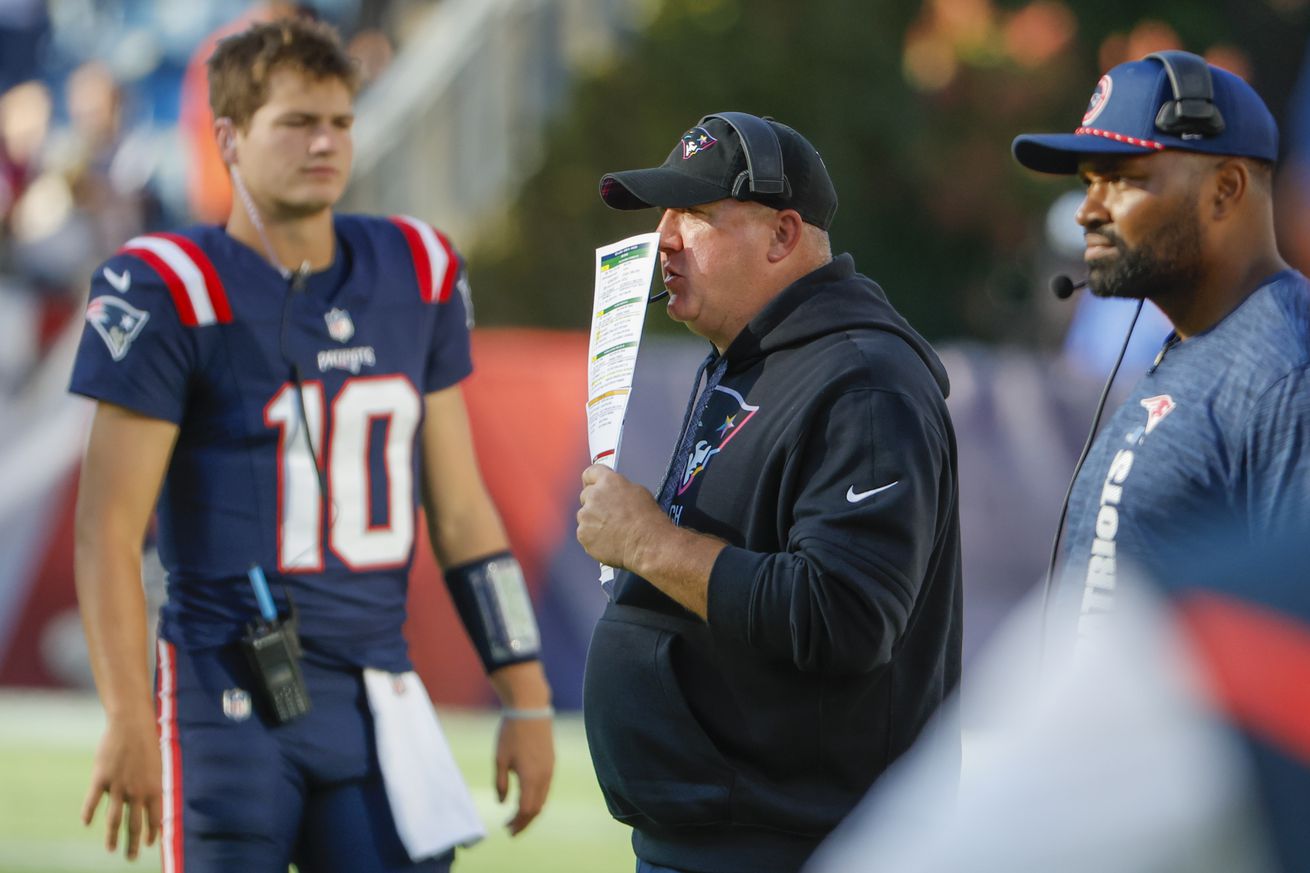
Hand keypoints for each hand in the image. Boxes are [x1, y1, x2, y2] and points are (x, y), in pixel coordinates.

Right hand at [82, 713, 161, 859]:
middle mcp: (137, 790)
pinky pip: (93, 801)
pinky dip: (88, 813)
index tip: (148, 845)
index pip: (155, 818)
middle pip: (135, 824)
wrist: (132, 724)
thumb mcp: (157, 766)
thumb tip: (152, 803)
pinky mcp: (101, 778)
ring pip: (114, 819)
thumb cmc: (147, 743)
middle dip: (133, 844)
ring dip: (113, 837)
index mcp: (155, 787)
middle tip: (131, 859)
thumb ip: (152, 785)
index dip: (152, 833)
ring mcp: (118, 785)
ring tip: (112, 850)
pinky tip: (86, 823)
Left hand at [494, 713, 553, 834]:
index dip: (517, 823)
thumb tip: (502, 803)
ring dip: (531, 811)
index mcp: (530, 777)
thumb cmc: (511, 733)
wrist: (530, 709)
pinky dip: (537, 799)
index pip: (526, 810)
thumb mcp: (500, 759)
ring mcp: (550, 769)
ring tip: (517, 817)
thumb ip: (501, 783)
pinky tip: (526, 798)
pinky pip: (546, 788)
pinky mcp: (551, 762)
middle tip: (511, 830)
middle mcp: (544, 776)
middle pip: (537, 808)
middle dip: (525, 822)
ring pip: (543, 799)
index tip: (507, 829)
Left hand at [576, 464, 667, 569]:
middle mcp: (594, 496)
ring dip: (593, 521)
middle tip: (609, 514)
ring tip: (612, 530)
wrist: (646, 544)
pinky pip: (584, 533)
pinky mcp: (583, 534)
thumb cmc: (647, 520)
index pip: (590, 473)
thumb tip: (615, 491)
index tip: (592, 485)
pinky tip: (608, 539)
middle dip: (595, 504)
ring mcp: (586, 516)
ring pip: (584, 516)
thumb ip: (619, 487)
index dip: (592, 480)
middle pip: (586, 496)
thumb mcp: (639, 492)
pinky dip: (593, 537)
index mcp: (608, 482)